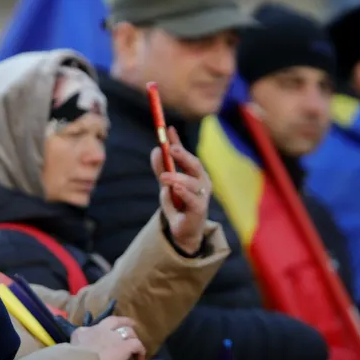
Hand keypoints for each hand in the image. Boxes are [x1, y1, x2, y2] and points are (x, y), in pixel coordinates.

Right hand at [70, 316, 145, 359]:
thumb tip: (75, 357)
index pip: (91, 328)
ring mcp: (114, 336)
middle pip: (114, 321)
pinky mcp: (125, 346)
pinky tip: (140, 358)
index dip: (99, 331)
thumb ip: (74, 350)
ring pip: (128, 331)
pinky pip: (137, 344)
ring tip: (136, 345)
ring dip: (133, 337)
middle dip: (123, 322)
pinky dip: (140, 350)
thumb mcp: (68, 352)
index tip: (102, 335)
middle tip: (129, 325)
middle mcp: (99, 330)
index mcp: (83, 332)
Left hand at [151, 127, 211, 254]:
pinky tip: (176, 188)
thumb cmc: (178, 203)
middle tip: (170, 148)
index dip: (177, 141)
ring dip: (177, 178)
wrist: (184, 230)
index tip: (168, 129)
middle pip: (194, 164)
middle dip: (182, 155)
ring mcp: (202, 195)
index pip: (186, 153)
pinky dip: (184, 193)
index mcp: (195, 173)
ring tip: (163, 177)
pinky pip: (193, 199)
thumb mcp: (167, 184)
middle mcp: (202, 181)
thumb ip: (162, 167)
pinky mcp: (199, 210)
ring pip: (192, 182)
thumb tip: (156, 150)